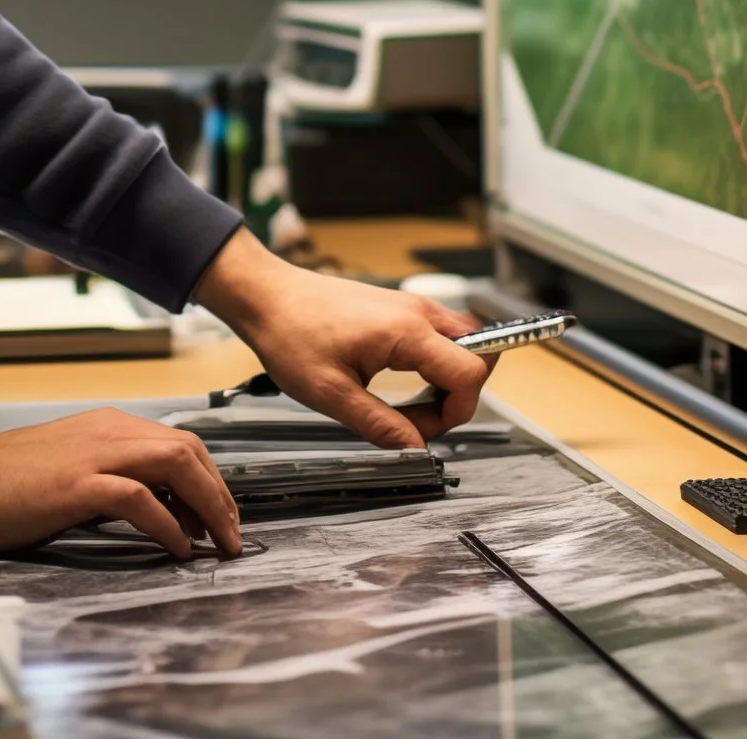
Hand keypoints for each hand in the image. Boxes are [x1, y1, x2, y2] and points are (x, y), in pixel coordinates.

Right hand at [0, 407, 243, 560]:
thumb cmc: (8, 483)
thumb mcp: (74, 471)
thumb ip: (115, 480)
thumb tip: (159, 511)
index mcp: (109, 427)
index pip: (180, 444)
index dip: (210, 480)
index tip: (221, 517)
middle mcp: (109, 432)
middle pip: (189, 450)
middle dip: (220, 494)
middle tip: (231, 534)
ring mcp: (94, 454)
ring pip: (175, 463)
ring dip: (207, 505)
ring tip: (219, 541)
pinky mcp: (78, 484)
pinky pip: (140, 498)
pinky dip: (168, 523)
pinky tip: (179, 546)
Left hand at [193, 231, 490, 448]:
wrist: (268, 297)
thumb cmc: (290, 335)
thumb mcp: (330, 393)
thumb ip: (379, 423)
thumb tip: (415, 449)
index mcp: (406, 331)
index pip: (470, 372)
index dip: (458, 411)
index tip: (423, 431)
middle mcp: (419, 312)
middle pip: (478, 357)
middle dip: (457, 398)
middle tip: (416, 420)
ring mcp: (413, 306)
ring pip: (462, 347)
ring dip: (447, 382)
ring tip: (407, 405)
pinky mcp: (403, 308)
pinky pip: (441, 339)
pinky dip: (434, 366)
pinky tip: (401, 383)